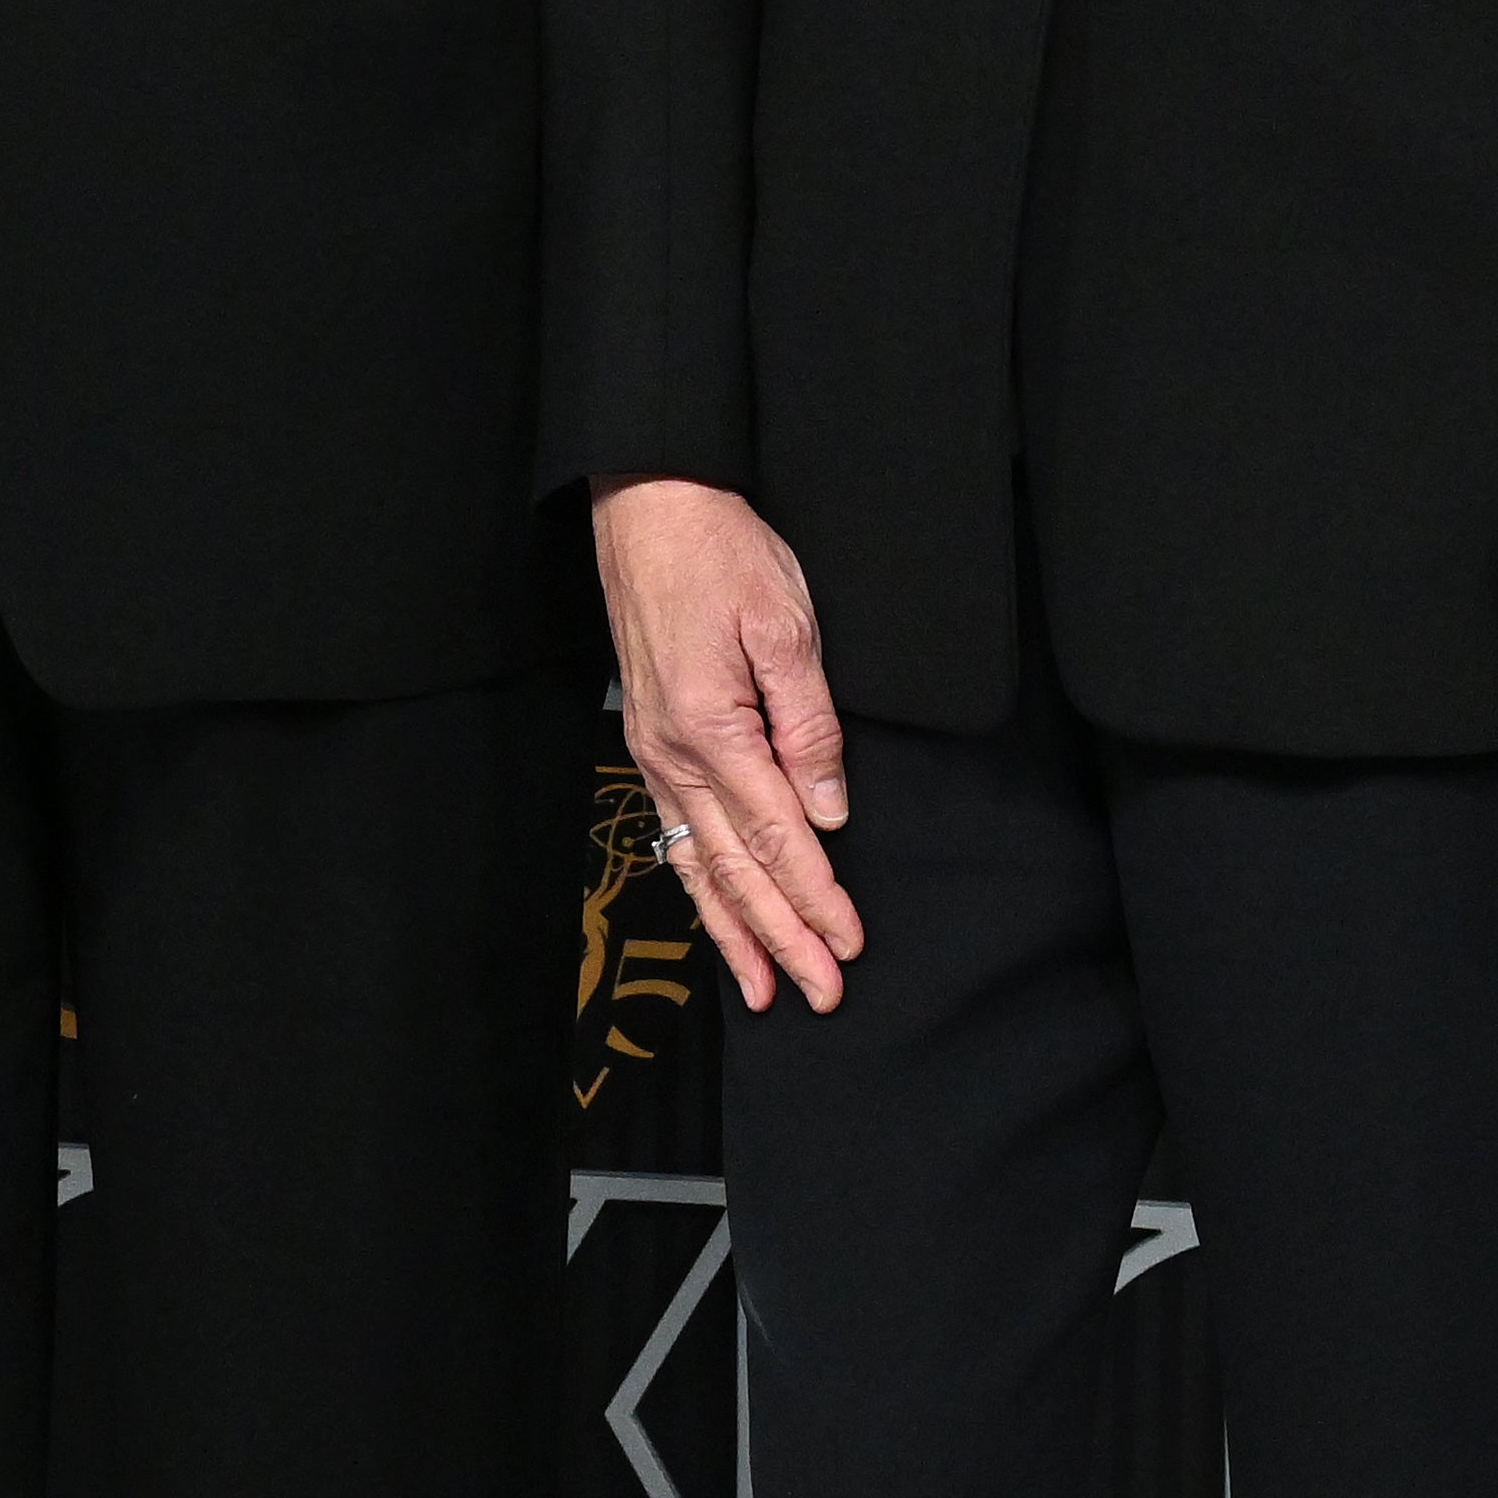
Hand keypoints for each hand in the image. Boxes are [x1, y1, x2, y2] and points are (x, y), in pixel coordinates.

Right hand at [595, 476, 862, 1013]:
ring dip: (734, 930)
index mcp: (712, 727)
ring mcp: (654, 749)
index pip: (777, 836)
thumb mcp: (785, 623)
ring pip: (698, 862)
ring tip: (764, 989)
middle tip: (819, 993)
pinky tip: (715, 915)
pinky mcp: (649, 737)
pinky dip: (698, 885)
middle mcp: (673, 752)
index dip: (816, 897)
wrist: (649, 503)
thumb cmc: (721, 551)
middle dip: (780, 937)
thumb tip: (828, 807)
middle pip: (735, 868)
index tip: (848, 945)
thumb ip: (808, 721)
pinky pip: (675, 833)